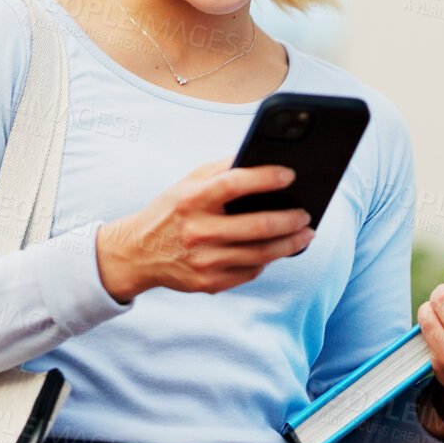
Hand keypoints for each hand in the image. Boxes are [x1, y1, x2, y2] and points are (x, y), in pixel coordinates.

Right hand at [95, 158, 314, 302]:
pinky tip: (275, 251)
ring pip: (262, 254)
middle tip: (306, 214)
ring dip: (290, 243)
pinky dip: (266, 260)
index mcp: (193, 199)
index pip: (236, 183)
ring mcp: (204, 260)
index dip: (267, 177)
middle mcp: (198, 231)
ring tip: (305, 234)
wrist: (137, 253)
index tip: (290, 175)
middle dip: (291, 219)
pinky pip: (250, 272)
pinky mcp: (208, 283)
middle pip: (259, 226)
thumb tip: (260, 159)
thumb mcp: (187, 183)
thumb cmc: (170, 211)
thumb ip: (221, 170)